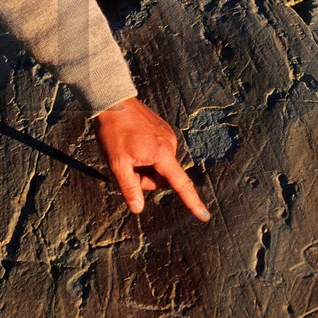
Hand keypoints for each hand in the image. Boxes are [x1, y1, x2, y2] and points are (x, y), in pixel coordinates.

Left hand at [91, 97, 209, 220]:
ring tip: (128, 152)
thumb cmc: (113, 132)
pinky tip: (132, 144)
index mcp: (162, 153)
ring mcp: (168, 135)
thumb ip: (129, 188)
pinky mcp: (163, 129)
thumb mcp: (117, 164)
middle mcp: (170, 144)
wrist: (113, 102)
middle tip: (127, 165)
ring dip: (145, 165)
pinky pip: (158, 152)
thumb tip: (138, 209)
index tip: (205, 216)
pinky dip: (146, 154)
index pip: (181, 184)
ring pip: (160, 165)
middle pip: (163, 177)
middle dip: (146, 178)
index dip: (192, 202)